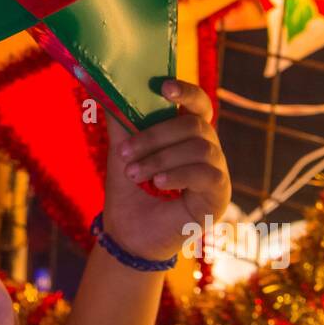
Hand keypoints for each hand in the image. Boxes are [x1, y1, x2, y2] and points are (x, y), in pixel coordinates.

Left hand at [100, 78, 231, 263]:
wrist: (130, 237)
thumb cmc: (130, 193)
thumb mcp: (122, 152)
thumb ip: (120, 123)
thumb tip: (103, 87)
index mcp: (187, 135)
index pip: (199, 104)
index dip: (186, 91)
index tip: (163, 86)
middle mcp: (208, 149)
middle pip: (194, 125)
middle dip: (155, 136)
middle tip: (124, 154)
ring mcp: (217, 171)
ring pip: (199, 148)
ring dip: (160, 159)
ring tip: (134, 174)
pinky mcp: (220, 195)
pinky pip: (206, 173)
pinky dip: (178, 175)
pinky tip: (157, 183)